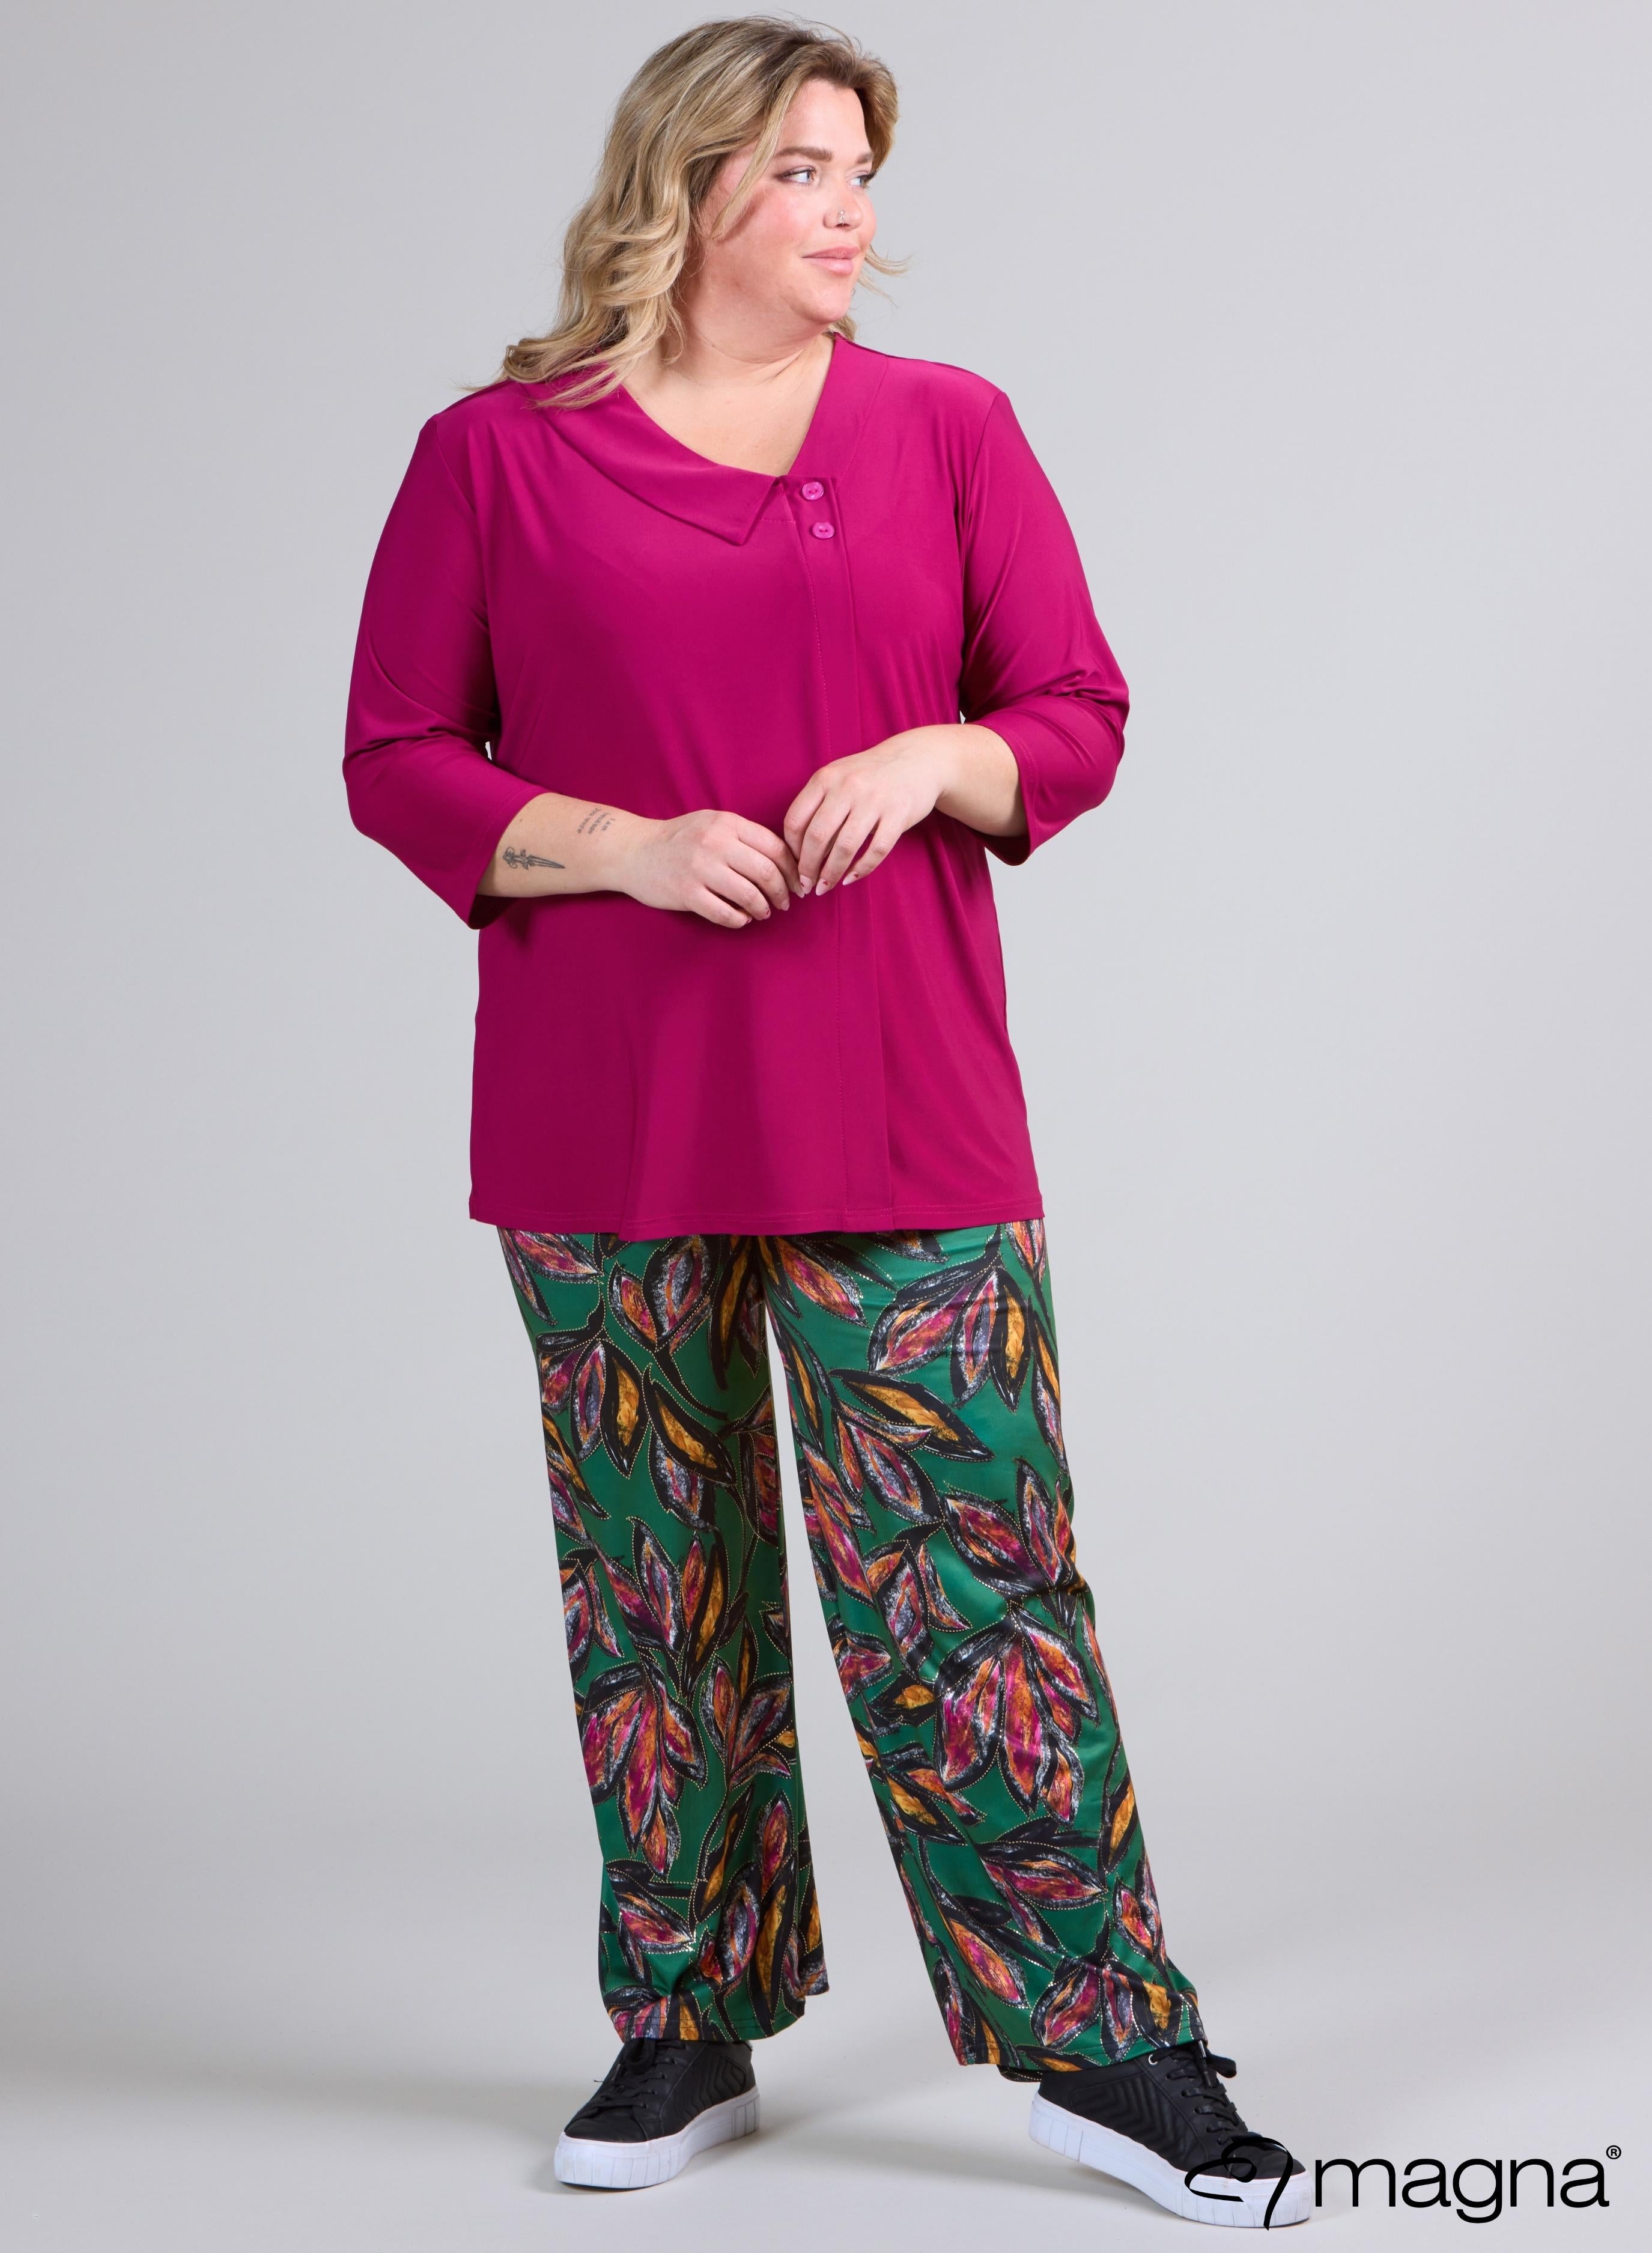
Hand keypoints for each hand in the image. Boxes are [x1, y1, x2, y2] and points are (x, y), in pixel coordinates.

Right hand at [616, 808, 800, 929]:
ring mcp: (700, 868)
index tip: (796, 884)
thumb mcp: (713, 823)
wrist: (634, 851)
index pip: (775, 847)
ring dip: (763, 908)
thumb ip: (744, 836)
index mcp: (727, 823)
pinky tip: (741, 919)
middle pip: (767, 872)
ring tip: (764, 912)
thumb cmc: (680, 839)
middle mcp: (715, 843)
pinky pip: (725, 914)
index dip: (792, 870)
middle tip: (784, 903)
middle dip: (782, 893)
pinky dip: (740, 920)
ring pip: (749, 895)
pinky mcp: (687, 893)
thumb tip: (785, 861)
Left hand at [783, 732, 952, 893]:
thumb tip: (801, 851)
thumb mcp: (838, 778)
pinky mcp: (898, 814)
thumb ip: (819, 805)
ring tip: (825, 887)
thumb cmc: (870, 775)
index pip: (796, 819)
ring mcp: (874, 800)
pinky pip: (876, 850)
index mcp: (825, 778)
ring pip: (845, 847)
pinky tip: (851, 878)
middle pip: (818, 836)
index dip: (791, 849)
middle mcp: (847, 787)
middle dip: (808, 868)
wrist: (917, 760)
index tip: (793, 865)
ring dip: (831, 873)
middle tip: (806, 885)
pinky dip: (861, 869)